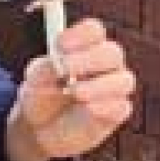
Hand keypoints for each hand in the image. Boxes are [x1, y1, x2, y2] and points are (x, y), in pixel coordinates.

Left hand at [11, 19, 135, 159]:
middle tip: (65, 69)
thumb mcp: (36, 79)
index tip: (59, 45)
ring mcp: (114, 88)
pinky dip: (105, 106)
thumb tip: (58, 62)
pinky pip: (121, 107)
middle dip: (89, 59)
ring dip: (98, 85)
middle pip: (112, 53)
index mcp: (86, 47)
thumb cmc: (41, 95)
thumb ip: (46, 68)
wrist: (40, 129)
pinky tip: (88, 108)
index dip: (80, 34)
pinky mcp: (116, 113)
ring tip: (74, 92)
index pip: (94, 31)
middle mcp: (106, 64)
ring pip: (123, 80)